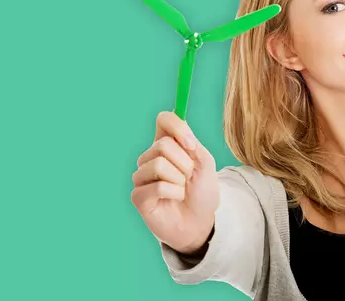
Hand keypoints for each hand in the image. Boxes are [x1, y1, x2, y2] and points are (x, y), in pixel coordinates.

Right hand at [130, 111, 219, 254]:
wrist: (200, 223)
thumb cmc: (202, 193)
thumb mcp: (206, 165)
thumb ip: (195, 146)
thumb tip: (183, 133)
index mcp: (167, 145)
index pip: (164, 120)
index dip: (177, 127)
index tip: (192, 145)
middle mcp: (150, 158)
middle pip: (163, 144)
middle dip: (185, 163)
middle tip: (189, 178)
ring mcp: (142, 176)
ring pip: (158, 165)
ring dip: (179, 180)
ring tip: (182, 190)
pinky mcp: (138, 196)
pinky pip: (157, 186)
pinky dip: (174, 193)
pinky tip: (174, 199)